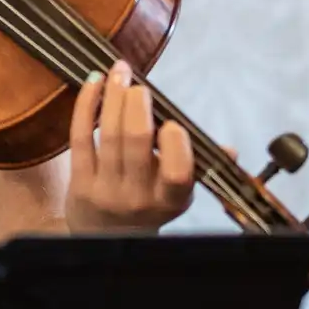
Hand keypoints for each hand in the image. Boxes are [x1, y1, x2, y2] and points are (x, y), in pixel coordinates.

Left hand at [66, 61, 198, 232]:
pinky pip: (81, 136)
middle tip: (139, 86)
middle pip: (136, 141)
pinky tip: (95, 82)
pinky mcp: (78, 181)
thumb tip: (230, 151)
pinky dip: (87, 105)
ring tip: (120, 72)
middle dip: (137, 104)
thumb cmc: (149, 204)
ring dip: (114, 96)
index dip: (174, 142)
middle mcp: (138, 197)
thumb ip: (200, 167)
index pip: (176, 171)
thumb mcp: (178, 194)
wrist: (105, 236)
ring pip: (108, 134)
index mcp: (171, 199)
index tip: (172, 123)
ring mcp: (105, 190)